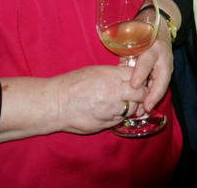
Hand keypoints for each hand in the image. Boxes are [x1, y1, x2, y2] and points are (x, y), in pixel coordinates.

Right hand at [0, 65, 143, 141]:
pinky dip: (119, 117)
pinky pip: (119, 120)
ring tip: (121, 103)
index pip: (138, 77)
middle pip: (140, 94)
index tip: (139, 81)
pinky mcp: (104, 124)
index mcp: (111, 77)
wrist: (54, 103)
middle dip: (141, 95)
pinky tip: (111, 112)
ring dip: (131, 107)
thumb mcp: (95, 71)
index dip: (140, 80)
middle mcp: (114, 93)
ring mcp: (110, 110)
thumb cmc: (72, 84)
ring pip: (132, 109)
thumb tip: (129, 75)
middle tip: (137, 94)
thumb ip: (114, 74)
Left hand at [124, 21, 174, 112]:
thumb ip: (127, 57)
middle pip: (161, 77)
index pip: (146, 62)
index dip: (140, 74)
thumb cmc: (142, 35)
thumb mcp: (134, 42)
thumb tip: (117, 76)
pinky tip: (146, 107)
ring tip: (144, 111)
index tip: (134, 85)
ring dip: (154, 98)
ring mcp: (167, 65)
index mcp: (152, 47)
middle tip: (145, 107)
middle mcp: (162, 57)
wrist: (160, 28)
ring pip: (163, 84)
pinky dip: (154, 97)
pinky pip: (161, 85)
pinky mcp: (167, 71)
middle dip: (153, 93)